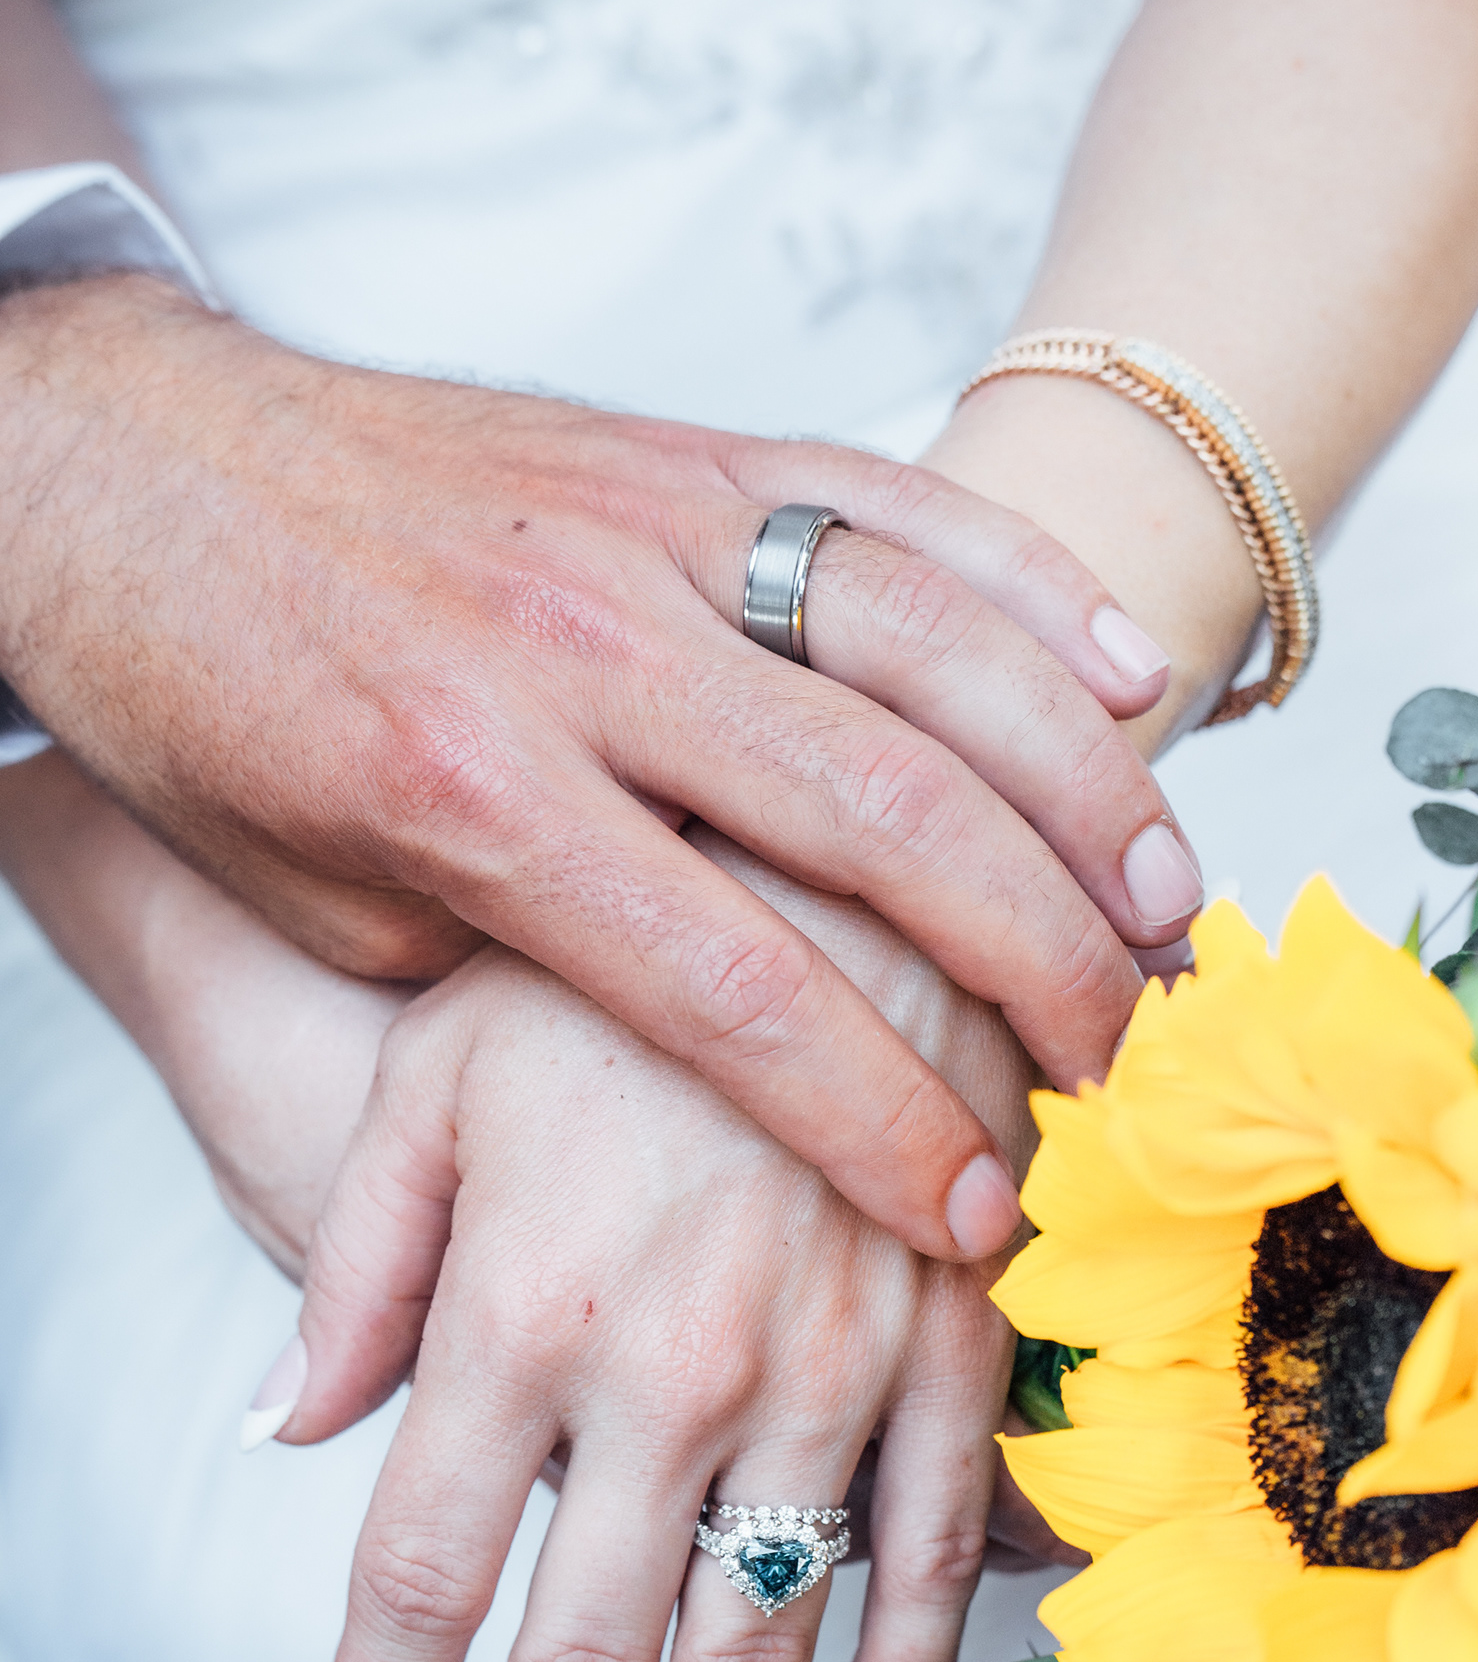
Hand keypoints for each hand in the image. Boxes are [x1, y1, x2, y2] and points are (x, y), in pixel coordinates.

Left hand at [0, 276, 1198, 1262]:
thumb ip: (499, 991)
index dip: (880, 1120)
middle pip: (882, 820)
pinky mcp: (680, 447)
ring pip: (926, 648)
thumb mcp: (310, 910)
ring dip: (1079, 785)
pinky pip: (891, 498)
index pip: (735, 988)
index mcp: (472, 793)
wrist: (125, 459)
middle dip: (1035, 966)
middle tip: (1124, 1072)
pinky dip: (1023, 582)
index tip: (981, 1214)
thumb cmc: (208, 708)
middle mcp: (581, 645)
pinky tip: (1125, 671)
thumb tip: (682, 1091)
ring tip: (1168, 910)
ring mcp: (646, 526)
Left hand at [278, 842, 1033, 1661]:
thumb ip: (360, 1257)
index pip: (428, 1571)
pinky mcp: (954, 1346)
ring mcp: (831, 1369)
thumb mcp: (438, 1064)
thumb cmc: (628, 945)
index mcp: (525, 1303)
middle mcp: (675, 1368)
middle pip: (587, 1650)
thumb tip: (285, 1427)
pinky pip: (937, 1547)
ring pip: (759, 1636)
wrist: (865, 843)